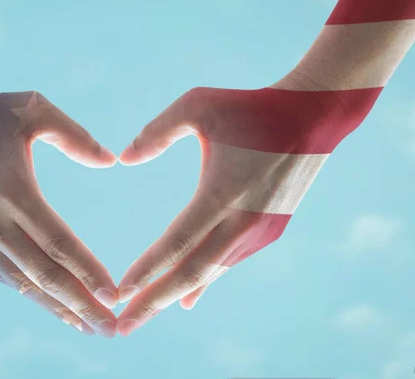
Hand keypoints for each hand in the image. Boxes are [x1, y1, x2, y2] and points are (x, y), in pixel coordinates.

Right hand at [0, 86, 118, 336]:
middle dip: (80, 306)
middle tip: (112, 330)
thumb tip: (111, 162)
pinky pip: (2, 275)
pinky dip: (29, 293)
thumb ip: (75, 135)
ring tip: (87, 326)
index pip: (58, 243)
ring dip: (56, 307)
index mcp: (11, 190)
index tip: (116, 296)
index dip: (89, 272)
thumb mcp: (31, 108)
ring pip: (21, 284)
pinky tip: (50, 303)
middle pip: (43, 275)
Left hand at [115, 86, 362, 334]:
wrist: (312, 118)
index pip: (178, 242)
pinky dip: (202, 281)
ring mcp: (259, 231)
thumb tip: (123, 160)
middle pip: (192, 273)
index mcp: (223, 192)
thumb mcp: (198, 104)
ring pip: (210, 273)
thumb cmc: (250, 107)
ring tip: (144, 315)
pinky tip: (186, 299)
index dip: (148, 269)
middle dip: (154, 302)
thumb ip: (157, 132)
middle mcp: (243, 221)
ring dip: (175, 295)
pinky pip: (227, 263)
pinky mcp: (269, 231)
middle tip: (122, 328)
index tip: (120, 291)